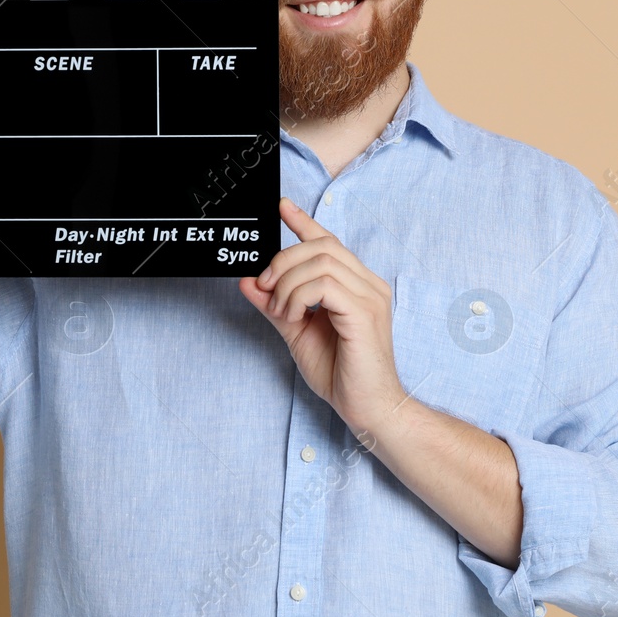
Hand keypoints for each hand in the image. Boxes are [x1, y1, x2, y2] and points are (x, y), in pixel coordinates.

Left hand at [238, 197, 404, 433]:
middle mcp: (368, 284)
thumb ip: (275, 305)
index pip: (330, 242)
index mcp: (356, 285)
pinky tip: (294, 317)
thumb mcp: (297, 332)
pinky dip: (299, 296)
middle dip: (283, 260)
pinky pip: (325, 285)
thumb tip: (248, 281)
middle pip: (321, 245)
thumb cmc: (340, 374)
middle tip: (265, 287)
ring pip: (320, 261)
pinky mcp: (364, 313)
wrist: (368, 409)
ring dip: (288, 283)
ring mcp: (369, 296)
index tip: (281, 207)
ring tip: (282, 311)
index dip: (304, 222)